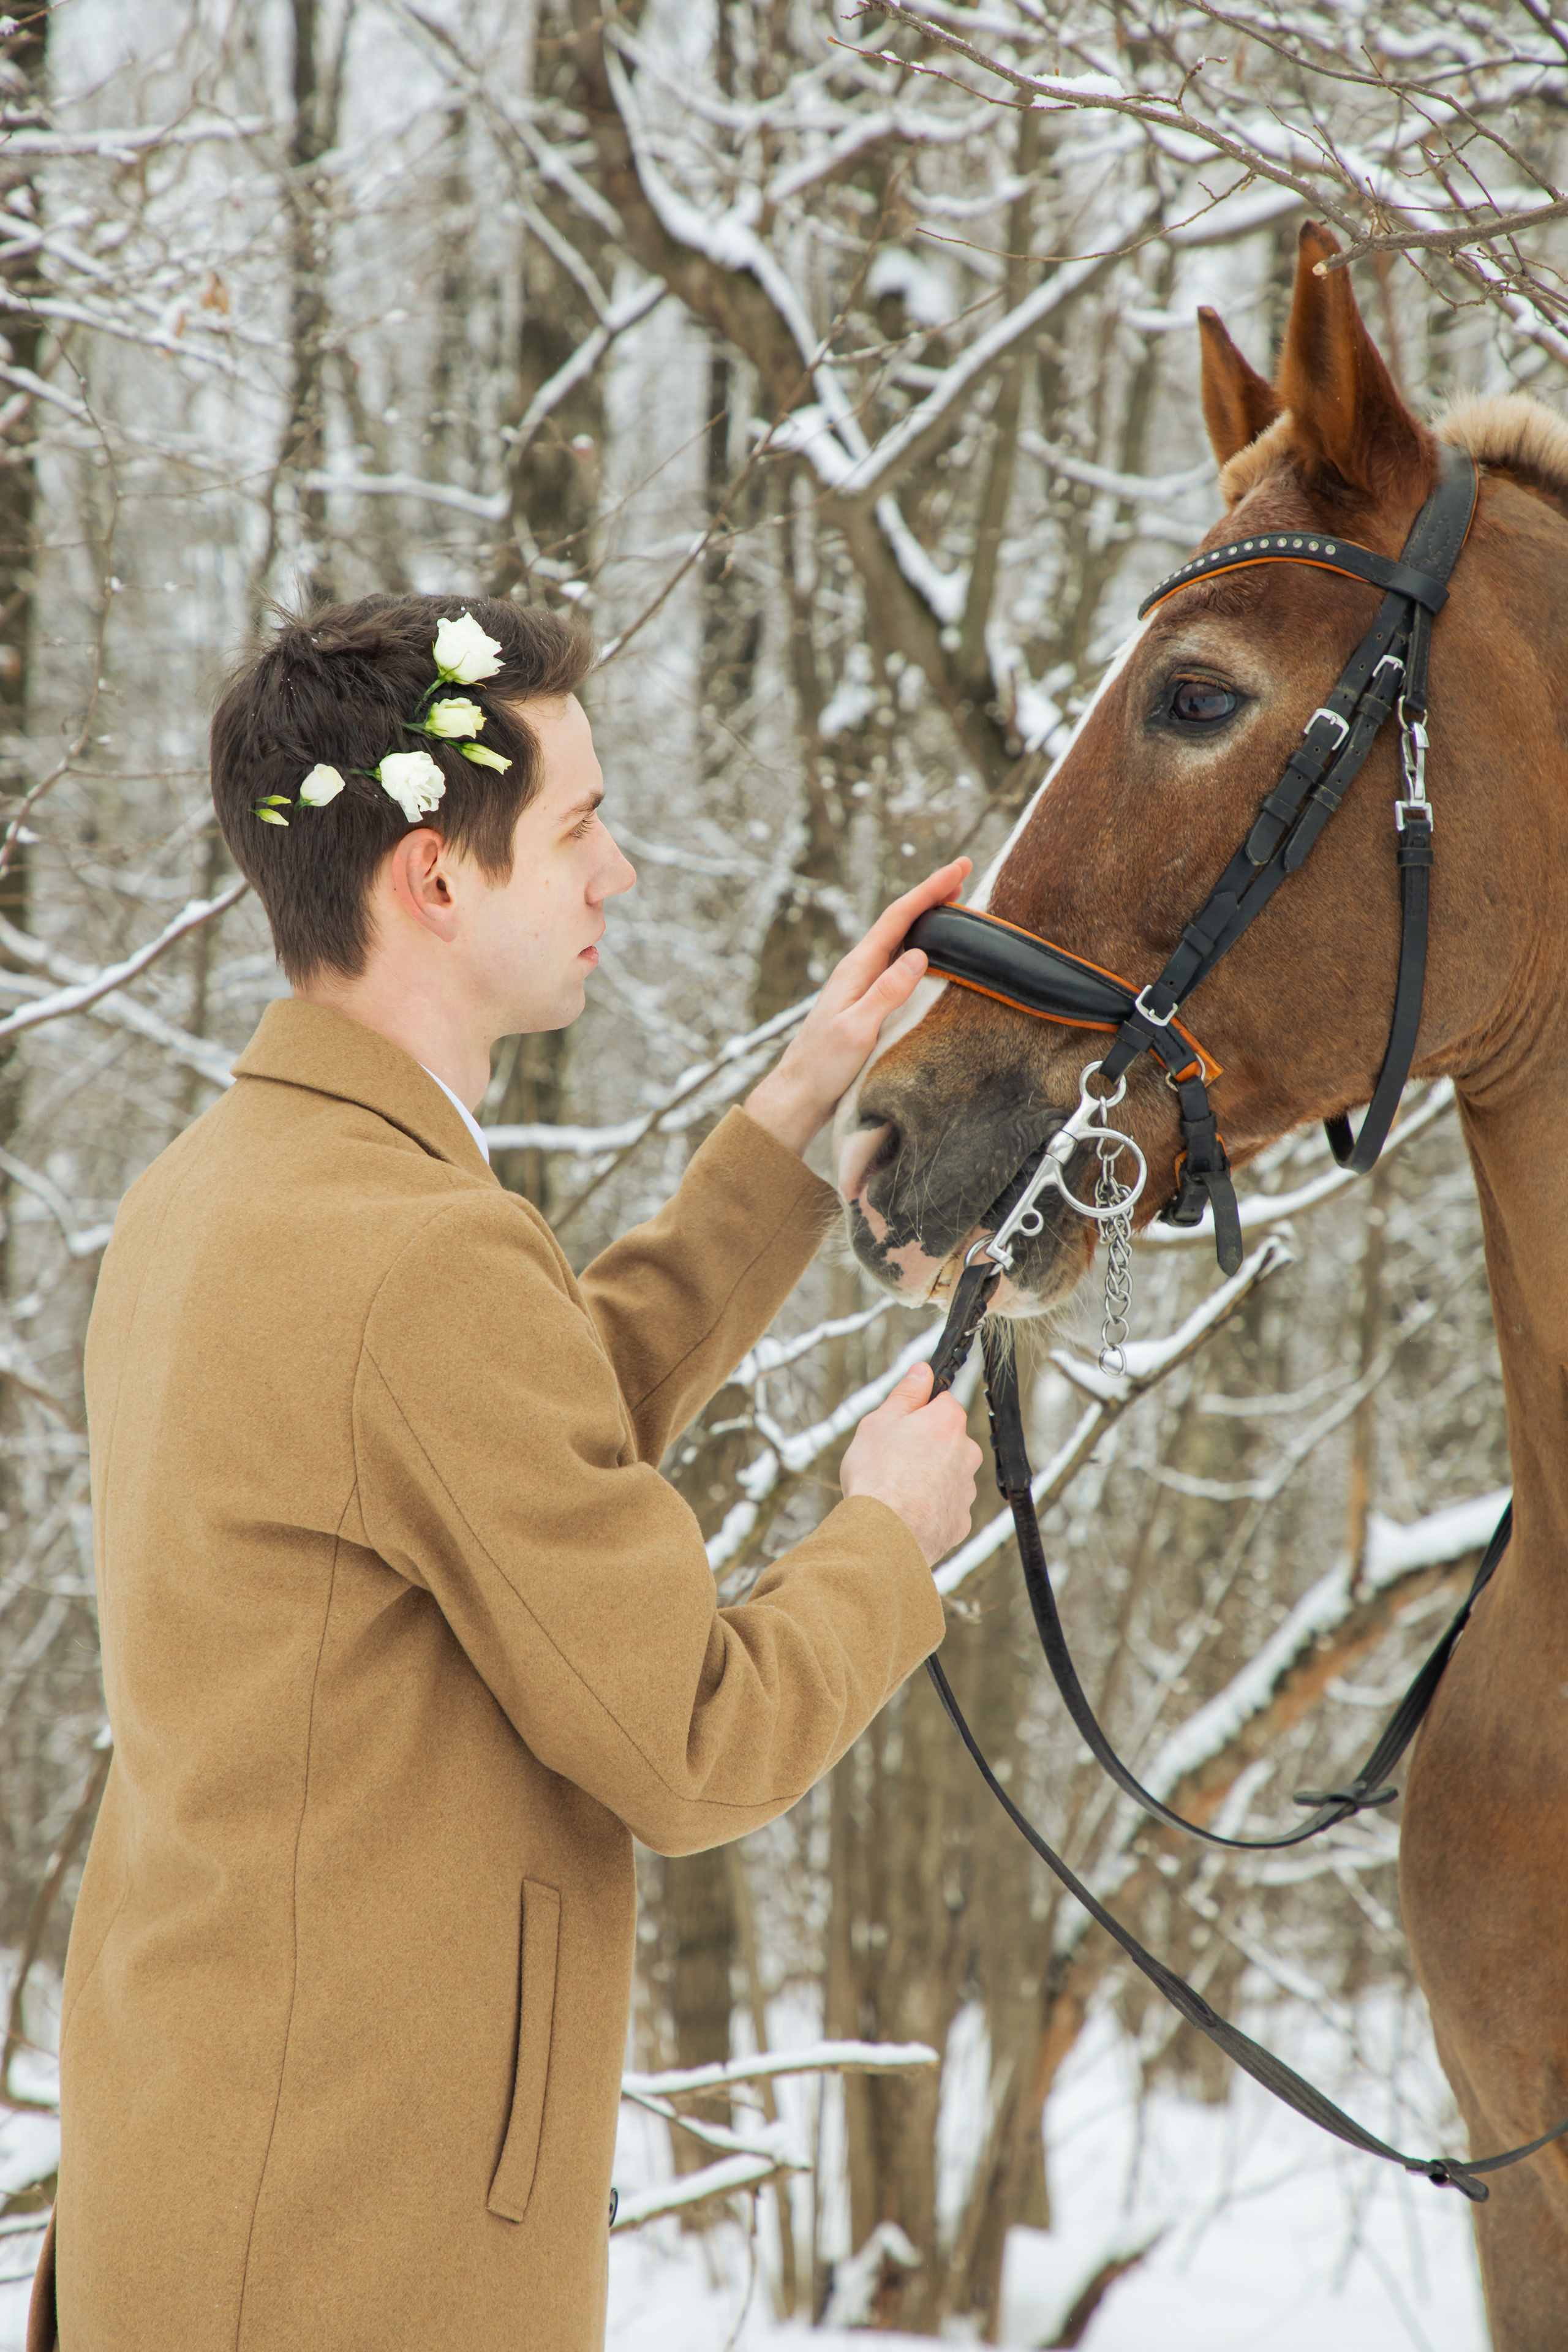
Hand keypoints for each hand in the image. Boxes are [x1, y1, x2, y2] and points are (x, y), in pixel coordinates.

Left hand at [743, 857, 970, 1155]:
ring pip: (900, 941)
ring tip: (954, 905)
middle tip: (963, 874)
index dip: (929, 890)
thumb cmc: (822, 1065)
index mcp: (856, 968)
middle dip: (931, 896)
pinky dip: (920, 948)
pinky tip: (931, 954)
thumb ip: (887, 992)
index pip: (898, 917)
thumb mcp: (857, 1029)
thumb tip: (919, 954)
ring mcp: (861, 985)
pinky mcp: (866, 1003)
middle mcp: (858, 970)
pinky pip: (897, 965)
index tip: (958, 867)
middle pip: (900, 922)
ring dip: (927, 920)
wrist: (799, 1094)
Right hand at [840, 1362, 982, 1567]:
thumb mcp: (879, 1422)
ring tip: (895, 1492)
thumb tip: (922, 1371)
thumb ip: (906, 1394)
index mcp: (948, 1422)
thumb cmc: (876, 1475)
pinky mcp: (961, 1522)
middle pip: (947, 1440)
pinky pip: (945, 1508)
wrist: (882, 1536)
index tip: (900, 1426)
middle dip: (925, 1447)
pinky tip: (906, 1514)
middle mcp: (967, 1453)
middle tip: (892, 1460)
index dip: (918, 1413)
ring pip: (947, 1475)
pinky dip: (930, 1509)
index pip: (943, 1403)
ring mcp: (966, 1490)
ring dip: (928, 1479)